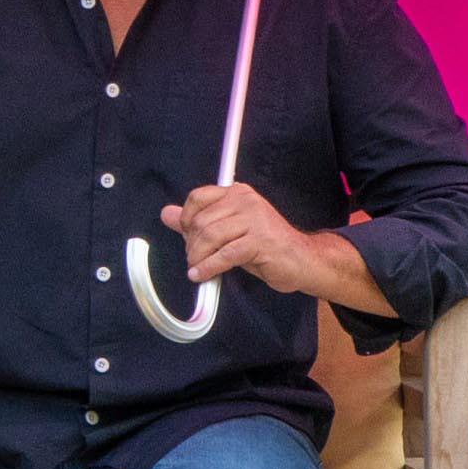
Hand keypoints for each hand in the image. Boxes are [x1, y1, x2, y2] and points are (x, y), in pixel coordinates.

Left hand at [162, 180, 316, 289]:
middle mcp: (245, 200)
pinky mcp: (260, 241)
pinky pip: (225, 254)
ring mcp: (254, 219)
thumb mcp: (228, 231)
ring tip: (197, 269)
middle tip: (193, 260)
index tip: (186, 237)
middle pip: (202, 221)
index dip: (185, 219)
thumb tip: (165, 213)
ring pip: (211, 237)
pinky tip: (202, 275)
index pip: (198, 197)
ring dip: (198, 257)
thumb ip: (198, 221)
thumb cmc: (264, 246)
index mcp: (237, 193)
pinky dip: (209, 267)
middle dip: (191, 245)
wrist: (302, 260)